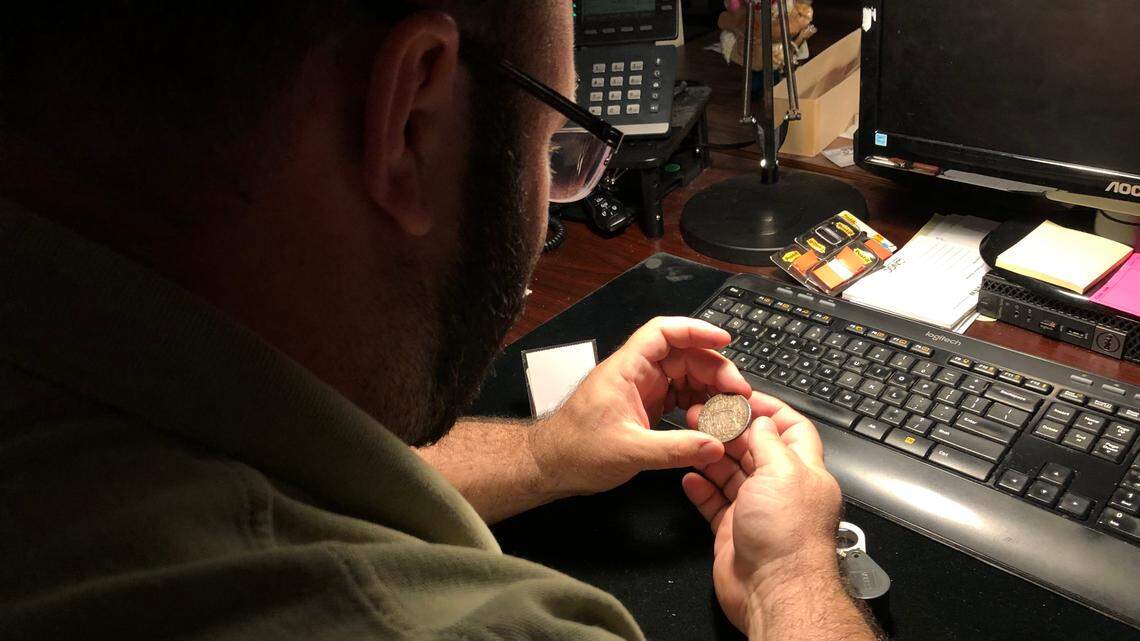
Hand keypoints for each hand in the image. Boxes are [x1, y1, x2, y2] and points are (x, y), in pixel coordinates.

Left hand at [529, 317, 752, 497]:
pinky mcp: (643, 408)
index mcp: (625, 370)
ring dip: (710, 388)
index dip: (696, 330)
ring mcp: (640, 390)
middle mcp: (634, 374)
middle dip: (714, 368)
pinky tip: (712, 418)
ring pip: (684, 376)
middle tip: (738, 393)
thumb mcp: (629, 452)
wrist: (549, 467)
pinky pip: (678, 396)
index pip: (663, 332)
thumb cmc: (575, 452)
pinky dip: (698, 404)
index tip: (724, 339)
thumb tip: (715, 446)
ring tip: (731, 408)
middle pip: (682, 355)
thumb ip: (674, 449)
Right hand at [681, 393, 842, 632]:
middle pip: (754, 449)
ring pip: (731, 474)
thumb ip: (768, 442)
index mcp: (803, 471)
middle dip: (730, 430)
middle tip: (703, 414)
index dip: (768, 410)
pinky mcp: (734, 531)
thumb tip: (761, 421)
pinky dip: (701, 489)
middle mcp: (781, 489)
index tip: (741, 397)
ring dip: (711, 456)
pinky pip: (715, 503)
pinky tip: (689, 477)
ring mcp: (757, 510)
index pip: (790, 429)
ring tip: (691, 438)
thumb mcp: (783, 471)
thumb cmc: (788, 535)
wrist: (774, 589)